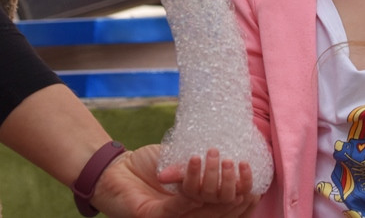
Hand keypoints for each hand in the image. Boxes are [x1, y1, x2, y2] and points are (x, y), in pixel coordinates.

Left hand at [93, 144, 259, 217]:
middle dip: (233, 185)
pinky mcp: (155, 217)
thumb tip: (230, 153)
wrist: (112, 170)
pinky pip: (181, 203)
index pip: (232, 210)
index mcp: (200, 209)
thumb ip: (202, 164)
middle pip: (223, 209)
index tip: (252, 172)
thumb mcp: (181, 162)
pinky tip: (195, 160)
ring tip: (215, 154)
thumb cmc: (148, 166)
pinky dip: (191, 180)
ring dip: (214, 179)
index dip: (246, 196)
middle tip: (234, 160)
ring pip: (205, 205)